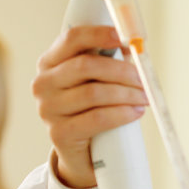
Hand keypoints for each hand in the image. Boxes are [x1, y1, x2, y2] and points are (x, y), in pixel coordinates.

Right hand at [32, 26, 148, 188]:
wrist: (83, 155)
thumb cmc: (93, 110)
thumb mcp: (96, 82)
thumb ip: (107, 63)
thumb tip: (135, 47)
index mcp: (50, 63)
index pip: (71, 39)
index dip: (99, 34)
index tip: (125, 36)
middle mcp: (43, 83)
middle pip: (86, 66)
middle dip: (121, 71)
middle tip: (144, 79)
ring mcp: (48, 109)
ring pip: (94, 93)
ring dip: (126, 94)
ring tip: (145, 98)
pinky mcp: (59, 134)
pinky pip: (96, 119)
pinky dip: (121, 114)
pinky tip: (136, 112)